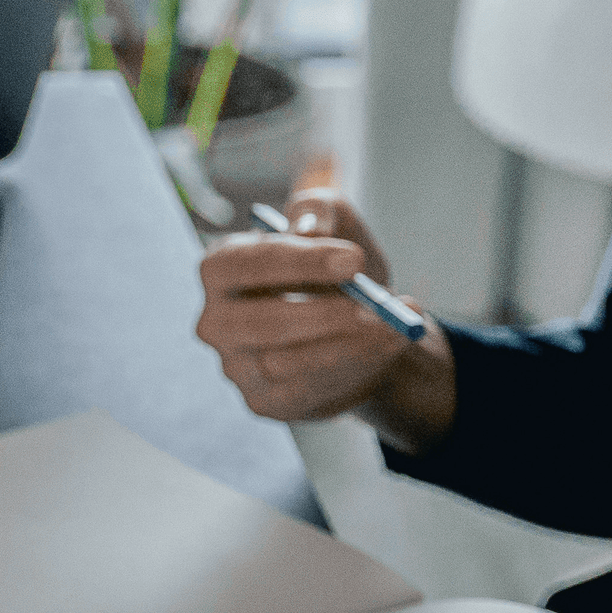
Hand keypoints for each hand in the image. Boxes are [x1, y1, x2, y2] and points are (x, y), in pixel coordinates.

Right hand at [191, 188, 457, 447]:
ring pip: (286, 363)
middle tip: (372, 306)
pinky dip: (354, 368)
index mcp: (221, 269)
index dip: (297, 263)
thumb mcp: (336, 225)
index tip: (353, 261)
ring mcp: (235, 367)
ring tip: (395, 325)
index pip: (241, 265)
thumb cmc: (334, 271)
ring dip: (348, 345)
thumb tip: (310, 228)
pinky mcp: (263, 401)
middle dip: (321, 314)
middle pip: (258, 322)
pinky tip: (386, 346)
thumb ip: (321, 211)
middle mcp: (216, 322)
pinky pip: (307, 391)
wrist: (354, 328)